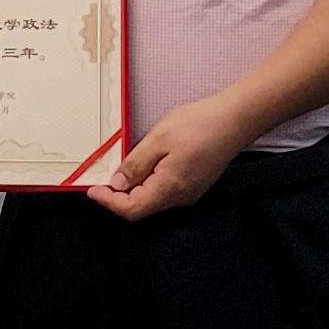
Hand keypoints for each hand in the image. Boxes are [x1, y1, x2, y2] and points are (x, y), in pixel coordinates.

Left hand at [87, 98, 262, 220]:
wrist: (235, 119)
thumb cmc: (200, 125)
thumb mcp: (158, 139)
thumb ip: (135, 165)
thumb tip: (116, 185)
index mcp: (169, 189)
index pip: (132, 209)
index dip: (109, 202)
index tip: (93, 189)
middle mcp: (180, 197)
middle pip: (141, 208)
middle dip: (118, 196)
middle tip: (101, 179)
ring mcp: (189, 193)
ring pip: (153, 200)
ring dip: (133, 189)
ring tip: (120, 169)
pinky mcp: (194, 184)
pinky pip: (164, 191)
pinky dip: (148, 183)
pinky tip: (144, 166)